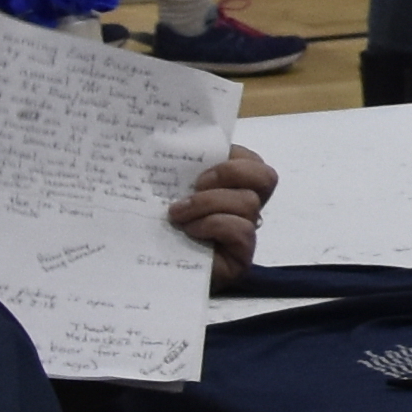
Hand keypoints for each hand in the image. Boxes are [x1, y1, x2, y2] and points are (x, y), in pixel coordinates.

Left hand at [162, 146, 277, 261]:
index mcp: (230, 186)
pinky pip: (241, 230)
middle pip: (265, 177)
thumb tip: (160, 139)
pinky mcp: (242, 256)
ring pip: (247, 203)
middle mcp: (244, 207)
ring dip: (208, 203)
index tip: (199, 163)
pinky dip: (213, 225)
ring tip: (177, 214)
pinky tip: (190, 231)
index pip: (253, 161)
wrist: (145, 272)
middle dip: (230, 172)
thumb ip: (176, 170)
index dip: (234, 155)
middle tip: (196, 184)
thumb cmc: (154, 228)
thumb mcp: (164, 192)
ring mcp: (246, 232)